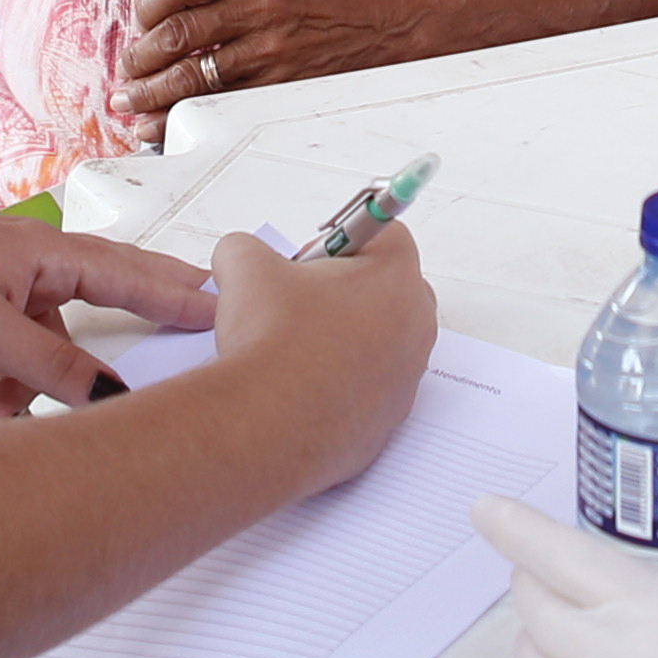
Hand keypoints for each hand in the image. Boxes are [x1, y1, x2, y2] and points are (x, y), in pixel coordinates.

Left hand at [0, 208, 211, 411]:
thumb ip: (52, 367)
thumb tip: (108, 394)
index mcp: (46, 250)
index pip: (132, 274)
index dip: (180, 295)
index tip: (224, 307)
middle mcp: (33, 260)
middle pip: (102, 299)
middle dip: (128, 333)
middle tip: (189, 337)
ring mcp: (6, 283)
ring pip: (50, 341)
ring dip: (35, 381)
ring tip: (3, 405)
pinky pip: (16, 350)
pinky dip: (5, 379)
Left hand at [121, 0, 452, 119]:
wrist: (383, 24)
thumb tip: (166, 8)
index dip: (148, 5)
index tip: (140, 18)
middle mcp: (261, 6)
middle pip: (177, 34)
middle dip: (139, 56)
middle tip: (127, 66)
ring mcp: (270, 50)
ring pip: (191, 77)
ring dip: (149, 92)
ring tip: (130, 99)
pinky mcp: (279, 86)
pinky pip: (218, 106)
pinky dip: (180, 118)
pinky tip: (160, 124)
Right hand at [213, 225, 434, 494]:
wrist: (265, 424)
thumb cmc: (271, 345)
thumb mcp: (245, 267)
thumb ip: (248, 247)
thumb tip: (242, 255)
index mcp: (395, 276)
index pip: (385, 233)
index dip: (340, 238)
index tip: (309, 259)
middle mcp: (415, 324)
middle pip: (387, 288)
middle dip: (344, 288)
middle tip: (298, 301)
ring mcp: (408, 375)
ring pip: (380, 340)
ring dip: (344, 337)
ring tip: (296, 348)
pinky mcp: (391, 417)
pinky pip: (370, 386)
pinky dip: (342, 382)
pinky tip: (302, 386)